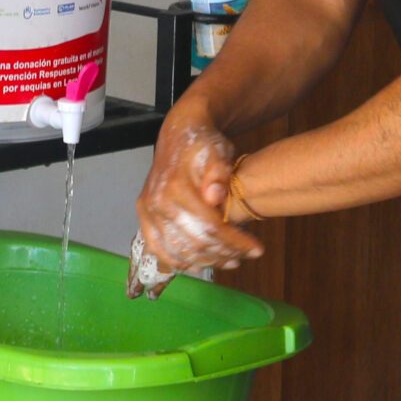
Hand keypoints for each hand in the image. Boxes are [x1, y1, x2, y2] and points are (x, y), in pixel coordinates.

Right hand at [136, 101, 263, 275]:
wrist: (178, 136)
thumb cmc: (202, 145)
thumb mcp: (217, 152)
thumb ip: (218, 173)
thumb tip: (215, 197)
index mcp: (175, 187)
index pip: (209, 226)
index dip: (235, 242)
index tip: (256, 249)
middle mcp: (156, 202)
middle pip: (194, 242)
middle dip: (224, 253)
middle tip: (245, 256)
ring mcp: (147, 212)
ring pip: (177, 251)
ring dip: (206, 261)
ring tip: (229, 261)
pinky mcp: (144, 218)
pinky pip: (158, 249)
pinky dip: (178, 262)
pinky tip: (200, 264)